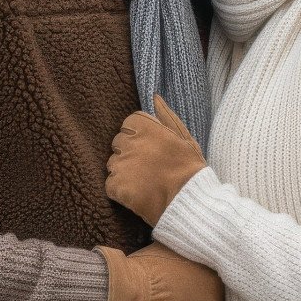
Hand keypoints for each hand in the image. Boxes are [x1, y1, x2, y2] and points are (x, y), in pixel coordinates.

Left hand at [106, 94, 206, 225]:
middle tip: (147, 167)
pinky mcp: (116, 186)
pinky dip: (120, 190)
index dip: (138, 136)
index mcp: (147, 127)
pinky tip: (137, 194)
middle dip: (129, 153)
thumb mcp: (185, 137)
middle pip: (118, 143)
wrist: (189, 203)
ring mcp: (121, 164)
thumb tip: (154, 97)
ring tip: (143, 182)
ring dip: (124, 171)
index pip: (128, 124)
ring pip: (113, 163)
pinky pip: (110, 184)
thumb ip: (166, 115)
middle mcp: (131, 143)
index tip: (150, 149)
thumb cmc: (190, 169)